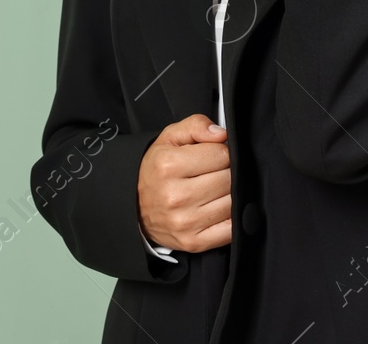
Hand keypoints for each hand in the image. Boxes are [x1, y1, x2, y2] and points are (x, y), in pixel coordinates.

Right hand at [137, 114, 231, 252]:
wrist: (135, 207)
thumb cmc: (157, 170)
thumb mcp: (169, 138)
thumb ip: (196, 125)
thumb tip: (221, 134)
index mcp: (168, 166)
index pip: (221, 154)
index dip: (222, 152)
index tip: (215, 155)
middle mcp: (176, 196)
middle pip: (229, 178)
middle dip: (228, 172)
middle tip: (215, 173)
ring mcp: (185, 222)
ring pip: (232, 202)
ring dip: (230, 194)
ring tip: (216, 190)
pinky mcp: (193, 242)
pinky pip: (230, 229)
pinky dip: (232, 218)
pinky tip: (220, 209)